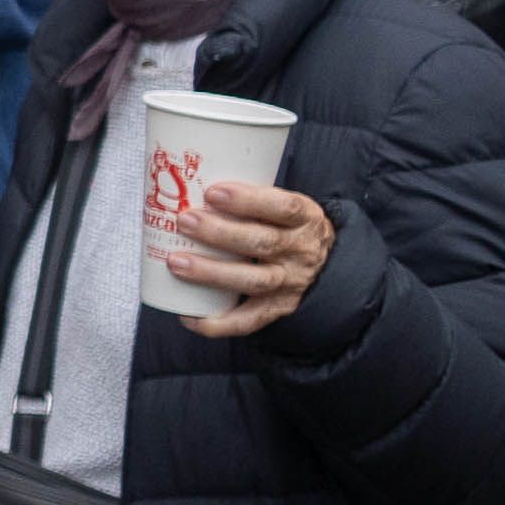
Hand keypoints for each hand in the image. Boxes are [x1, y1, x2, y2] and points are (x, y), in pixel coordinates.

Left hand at [161, 181, 334, 337]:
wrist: (329, 265)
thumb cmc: (288, 227)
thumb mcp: (285, 206)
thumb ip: (252, 197)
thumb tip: (186, 181)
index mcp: (305, 219)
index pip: (283, 207)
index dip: (248, 200)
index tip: (213, 192)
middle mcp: (301, 252)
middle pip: (262, 243)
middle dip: (219, 233)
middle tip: (184, 220)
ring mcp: (290, 283)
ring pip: (253, 280)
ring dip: (211, 272)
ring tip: (175, 262)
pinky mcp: (277, 309)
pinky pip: (248, 321)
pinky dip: (217, 322)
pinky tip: (188, 316)